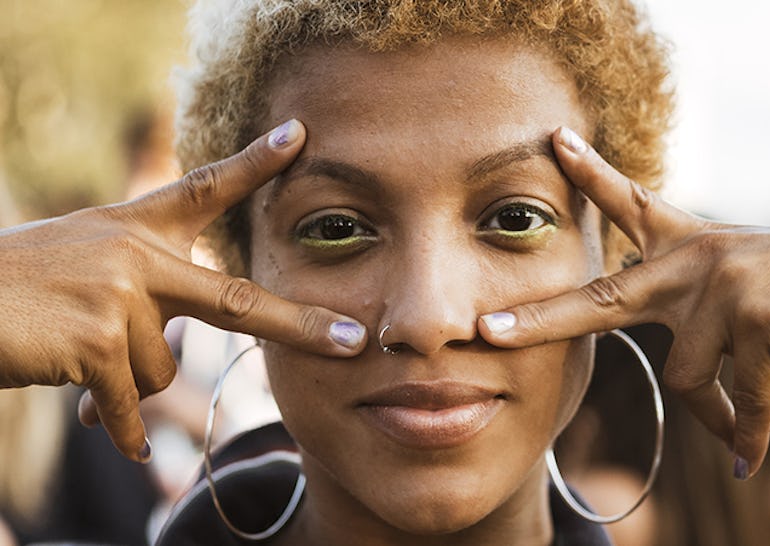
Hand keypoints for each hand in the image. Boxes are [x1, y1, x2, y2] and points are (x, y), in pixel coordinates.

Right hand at [0, 119, 366, 461]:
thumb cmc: (22, 285)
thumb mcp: (87, 259)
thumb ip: (140, 296)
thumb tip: (158, 383)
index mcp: (135, 225)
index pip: (204, 187)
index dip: (254, 163)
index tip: (299, 136)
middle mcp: (136, 255)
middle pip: (237, 300)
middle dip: (300, 326)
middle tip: (354, 341)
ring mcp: (120, 297)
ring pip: (163, 369)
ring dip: (128, 380)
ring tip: (82, 357)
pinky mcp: (98, 343)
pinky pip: (130, 404)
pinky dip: (122, 427)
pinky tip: (111, 432)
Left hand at [479, 126, 769, 477]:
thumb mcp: (733, 272)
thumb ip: (684, 295)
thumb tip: (661, 356)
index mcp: (688, 241)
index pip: (630, 199)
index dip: (590, 173)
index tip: (554, 140)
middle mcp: (695, 259)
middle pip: (601, 298)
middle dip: (543, 321)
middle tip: (489, 332)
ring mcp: (721, 289)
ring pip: (686, 374)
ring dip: (716, 412)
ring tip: (739, 430)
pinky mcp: (753, 322)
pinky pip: (736, 400)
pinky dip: (743, 435)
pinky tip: (747, 463)